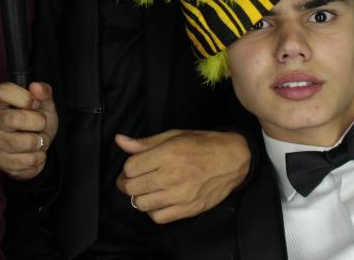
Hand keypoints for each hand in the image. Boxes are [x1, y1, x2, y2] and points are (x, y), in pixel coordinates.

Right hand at [0, 81, 57, 179]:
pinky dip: (39, 157)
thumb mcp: (44, 105)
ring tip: (38, 140)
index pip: (2, 92)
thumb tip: (36, 86)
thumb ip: (43, 92)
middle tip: (41, 124)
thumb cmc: (36, 123)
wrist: (36, 149)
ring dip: (41, 142)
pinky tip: (33, 153)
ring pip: (27, 143)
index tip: (35, 104)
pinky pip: (29, 161)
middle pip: (14, 119)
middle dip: (38, 122)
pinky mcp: (0, 162)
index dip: (24, 97)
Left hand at [115, 130, 249, 223]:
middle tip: (133, 178)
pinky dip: (154, 211)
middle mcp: (171, 176)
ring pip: (142, 204)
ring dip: (140, 197)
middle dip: (128, 182)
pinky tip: (158, 200)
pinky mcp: (188, 209)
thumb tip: (120, 141)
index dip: (128, 166)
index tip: (134, 165)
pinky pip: (159, 217)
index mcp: (167, 154)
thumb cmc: (203, 144)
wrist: (233, 159)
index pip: (130, 167)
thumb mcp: (174, 135)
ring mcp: (180, 195)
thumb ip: (146, 142)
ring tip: (146, 189)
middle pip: (132, 187)